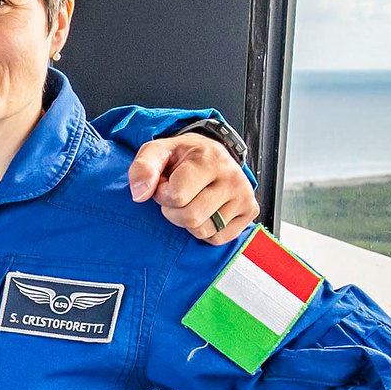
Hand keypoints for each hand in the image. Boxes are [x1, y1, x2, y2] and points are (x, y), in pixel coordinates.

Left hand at [127, 135, 257, 244]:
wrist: (211, 154)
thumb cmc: (182, 156)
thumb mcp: (157, 151)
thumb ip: (142, 168)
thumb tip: (140, 195)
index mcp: (209, 159)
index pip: (177, 196)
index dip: (163, 194)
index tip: (166, 184)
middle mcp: (232, 177)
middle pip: (190, 217)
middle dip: (173, 211)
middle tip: (177, 195)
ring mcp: (244, 196)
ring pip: (203, 230)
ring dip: (188, 222)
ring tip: (192, 200)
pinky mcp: (250, 211)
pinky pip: (217, 238)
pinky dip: (204, 230)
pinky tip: (205, 210)